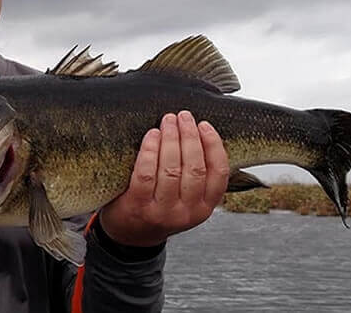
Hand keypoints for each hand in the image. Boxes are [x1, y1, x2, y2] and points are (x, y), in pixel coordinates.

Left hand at [100, 111, 229, 246]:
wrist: (130, 234)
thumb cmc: (160, 206)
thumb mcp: (187, 199)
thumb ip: (197, 175)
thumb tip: (202, 131)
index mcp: (204, 208)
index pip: (219, 173)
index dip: (214, 145)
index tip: (204, 125)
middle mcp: (187, 212)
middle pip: (194, 168)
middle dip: (190, 136)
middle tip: (183, 116)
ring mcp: (162, 211)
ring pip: (171, 169)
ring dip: (171, 139)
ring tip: (168, 121)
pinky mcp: (138, 206)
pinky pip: (146, 173)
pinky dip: (150, 150)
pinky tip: (152, 135)